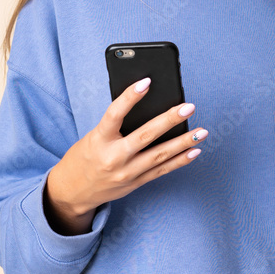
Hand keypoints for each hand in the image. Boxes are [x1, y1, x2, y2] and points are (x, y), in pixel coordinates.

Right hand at [43, 78, 207, 234]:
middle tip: (189, 107)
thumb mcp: (93, 136)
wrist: (72, 192)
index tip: (146, 81)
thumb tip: (148, 105)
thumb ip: (116, 124)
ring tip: (202, 131)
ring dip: (184, 142)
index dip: (130, 97)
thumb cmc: (85, 156)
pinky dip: (180, 160)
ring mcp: (127, 173)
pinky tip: (194, 150)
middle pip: (145, 136)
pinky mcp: (136, 183)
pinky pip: (162, 170)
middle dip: (169, 120)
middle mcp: (113, 158)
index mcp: (99, 140)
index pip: (114, 114)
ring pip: (160, 155)